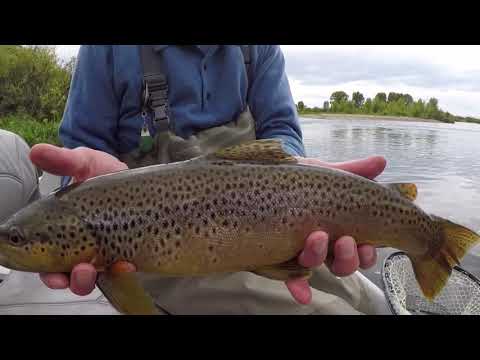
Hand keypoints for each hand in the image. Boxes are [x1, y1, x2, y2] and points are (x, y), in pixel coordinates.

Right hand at [30, 144, 127, 295]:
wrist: (130, 174)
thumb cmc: (100, 171)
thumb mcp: (83, 162)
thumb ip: (63, 160)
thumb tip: (37, 151)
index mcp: (59, 231)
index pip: (47, 260)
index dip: (48, 272)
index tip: (54, 273)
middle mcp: (78, 245)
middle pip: (68, 276)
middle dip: (73, 281)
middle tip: (81, 272)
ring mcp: (102, 250)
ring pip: (93, 278)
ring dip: (95, 280)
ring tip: (102, 269)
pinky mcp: (124, 251)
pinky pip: (120, 271)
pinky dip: (122, 272)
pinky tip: (128, 264)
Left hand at [285, 155, 386, 304]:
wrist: (276, 175)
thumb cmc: (306, 178)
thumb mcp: (330, 173)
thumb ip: (355, 170)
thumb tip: (381, 161)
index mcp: (342, 229)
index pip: (361, 250)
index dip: (367, 253)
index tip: (368, 244)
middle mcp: (324, 245)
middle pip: (343, 264)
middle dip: (347, 258)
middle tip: (344, 241)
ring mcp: (302, 250)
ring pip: (316, 266)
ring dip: (319, 258)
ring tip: (316, 238)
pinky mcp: (280, 253)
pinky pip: (288, 275)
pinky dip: (298, 287)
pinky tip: (303, 295)